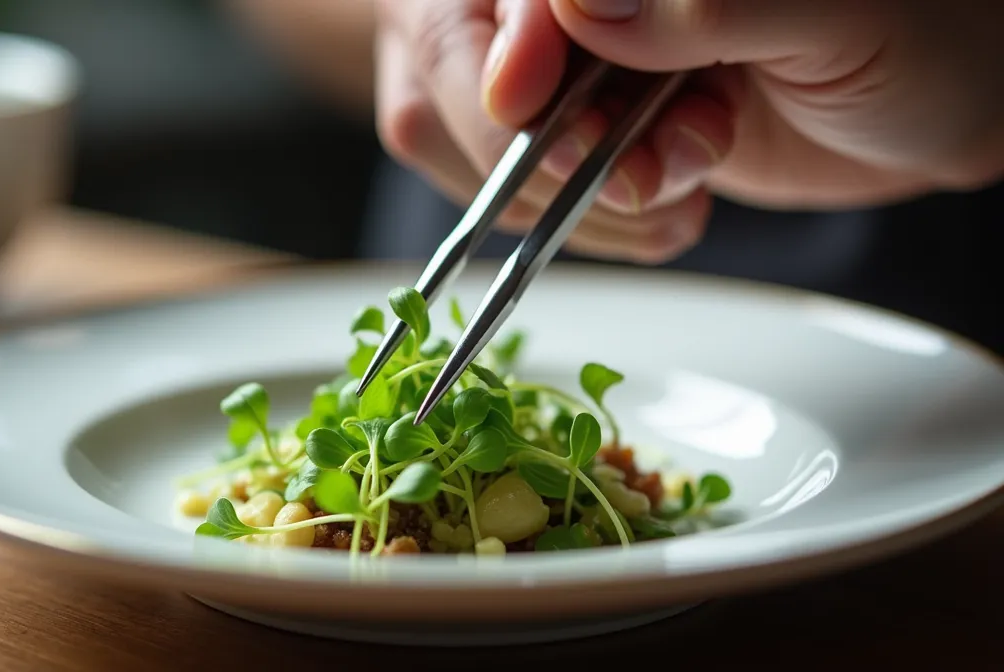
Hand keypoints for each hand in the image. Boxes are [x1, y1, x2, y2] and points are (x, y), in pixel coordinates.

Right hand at [375, 0, 1003, 263]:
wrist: (934, 107)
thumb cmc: (911, 32)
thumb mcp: (825, 13)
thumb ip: (699, 4)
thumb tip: (576, 9)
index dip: (499, 51)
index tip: (529, 106)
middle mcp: (565, 4)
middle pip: (454, 65)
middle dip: (538, 141)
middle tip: (629, 168)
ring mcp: (564, 62)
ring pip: (470, 137)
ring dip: (567, 189)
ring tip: (677, 180)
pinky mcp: (578, 128)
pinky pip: (520, 190)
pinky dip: (588, 217)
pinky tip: (668, 199)